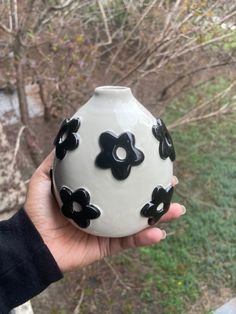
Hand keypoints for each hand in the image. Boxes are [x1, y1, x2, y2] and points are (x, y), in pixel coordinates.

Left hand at [24, 152, 184, 272]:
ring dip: (161, 216)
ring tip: (178, 209)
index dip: (137, 172)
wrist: (32, 242)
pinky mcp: (108, 246)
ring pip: (140, 220)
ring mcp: (110, 227)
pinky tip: (158, 233)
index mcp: (97, 193)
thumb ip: (57, 159)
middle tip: (172, 183)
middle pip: (136, 199)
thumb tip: (69, 137)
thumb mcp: (45, 177)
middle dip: (157, 192)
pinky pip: (129, 241)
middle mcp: (107, 208)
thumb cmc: (37, 209)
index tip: (153, 161)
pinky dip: (144, 238)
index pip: (121, 181)